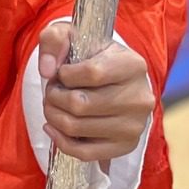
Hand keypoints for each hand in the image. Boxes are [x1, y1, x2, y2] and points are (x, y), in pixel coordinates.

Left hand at [39, 21, 154, 162]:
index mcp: (133, 65)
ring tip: (54, 105)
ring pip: (76, 127)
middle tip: (52, 91)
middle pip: (80, 104)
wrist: (113, 79)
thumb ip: (54, 40)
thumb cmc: (90, 56)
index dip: (65, 74)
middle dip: (53, 97)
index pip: (91, 74)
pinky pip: (84, 153)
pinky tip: (53, 127)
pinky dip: (60, 140)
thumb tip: (47, 71)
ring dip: (53, 117)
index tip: (62, 72)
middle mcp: (140, 98)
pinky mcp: (125, 146)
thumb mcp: (72, 34)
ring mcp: (135, 125)